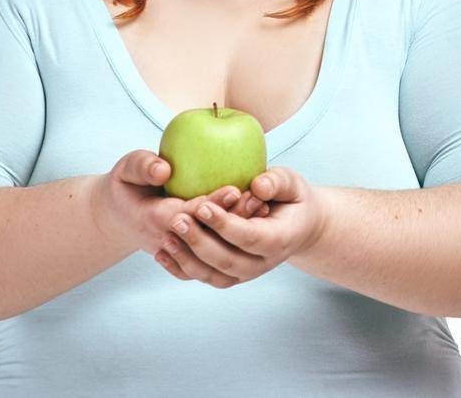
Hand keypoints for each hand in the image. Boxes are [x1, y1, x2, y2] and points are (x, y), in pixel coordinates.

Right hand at [89, 150, 269, 260]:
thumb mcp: (126, 168)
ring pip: (212, 246)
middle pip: (205, 233)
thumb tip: (165, 169)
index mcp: (151, 218)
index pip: (186, 215)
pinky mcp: (186, 254)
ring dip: (237, 230)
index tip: (235, 189)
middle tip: (259, 199)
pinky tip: (255, 221)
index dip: (210, 205)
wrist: (118, 215)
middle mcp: (167, 239)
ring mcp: (177, 250)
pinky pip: (212, 253)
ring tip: (263, 208)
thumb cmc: (126, 184)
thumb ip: (142, 166)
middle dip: (233, 217)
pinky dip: (232, 240)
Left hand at [156, 166, 326, 288]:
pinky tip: (162, 254)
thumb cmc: (291, 198)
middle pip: (228, 260)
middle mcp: (263, 263)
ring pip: (213, 275)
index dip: (225, 225)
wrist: (298, 226)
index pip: (250, 237)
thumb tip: (258, 186)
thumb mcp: (291, 183)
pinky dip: (182, 269)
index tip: (202, 206)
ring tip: (167, 238)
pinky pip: (205, 278)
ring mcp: (246, 273)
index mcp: (280, 239)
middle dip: (200, 242)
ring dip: (187, 259)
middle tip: (176, 220)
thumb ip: (277, 182)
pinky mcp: (231, 276)